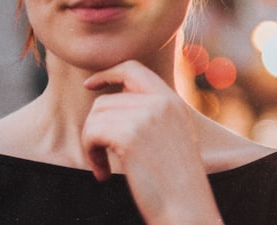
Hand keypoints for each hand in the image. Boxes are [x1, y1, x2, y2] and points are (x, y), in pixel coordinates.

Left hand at [81, 61, 220, 223]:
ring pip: (96, 116)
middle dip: (95, 126)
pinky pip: (92, 133)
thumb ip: (152, 114)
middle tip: (98, 153)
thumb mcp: (171, 136)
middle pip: (106, 100)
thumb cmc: (175, 182)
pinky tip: (103, 175)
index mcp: (172, 101)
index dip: (108, 73)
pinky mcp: (129, 135)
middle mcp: (161, 102)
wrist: (186, 207)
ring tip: (103, 167)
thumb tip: (113, 100)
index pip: (133, 69)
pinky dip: (91, 155)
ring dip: (91, 144)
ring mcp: (146, 116)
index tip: (90, 84)